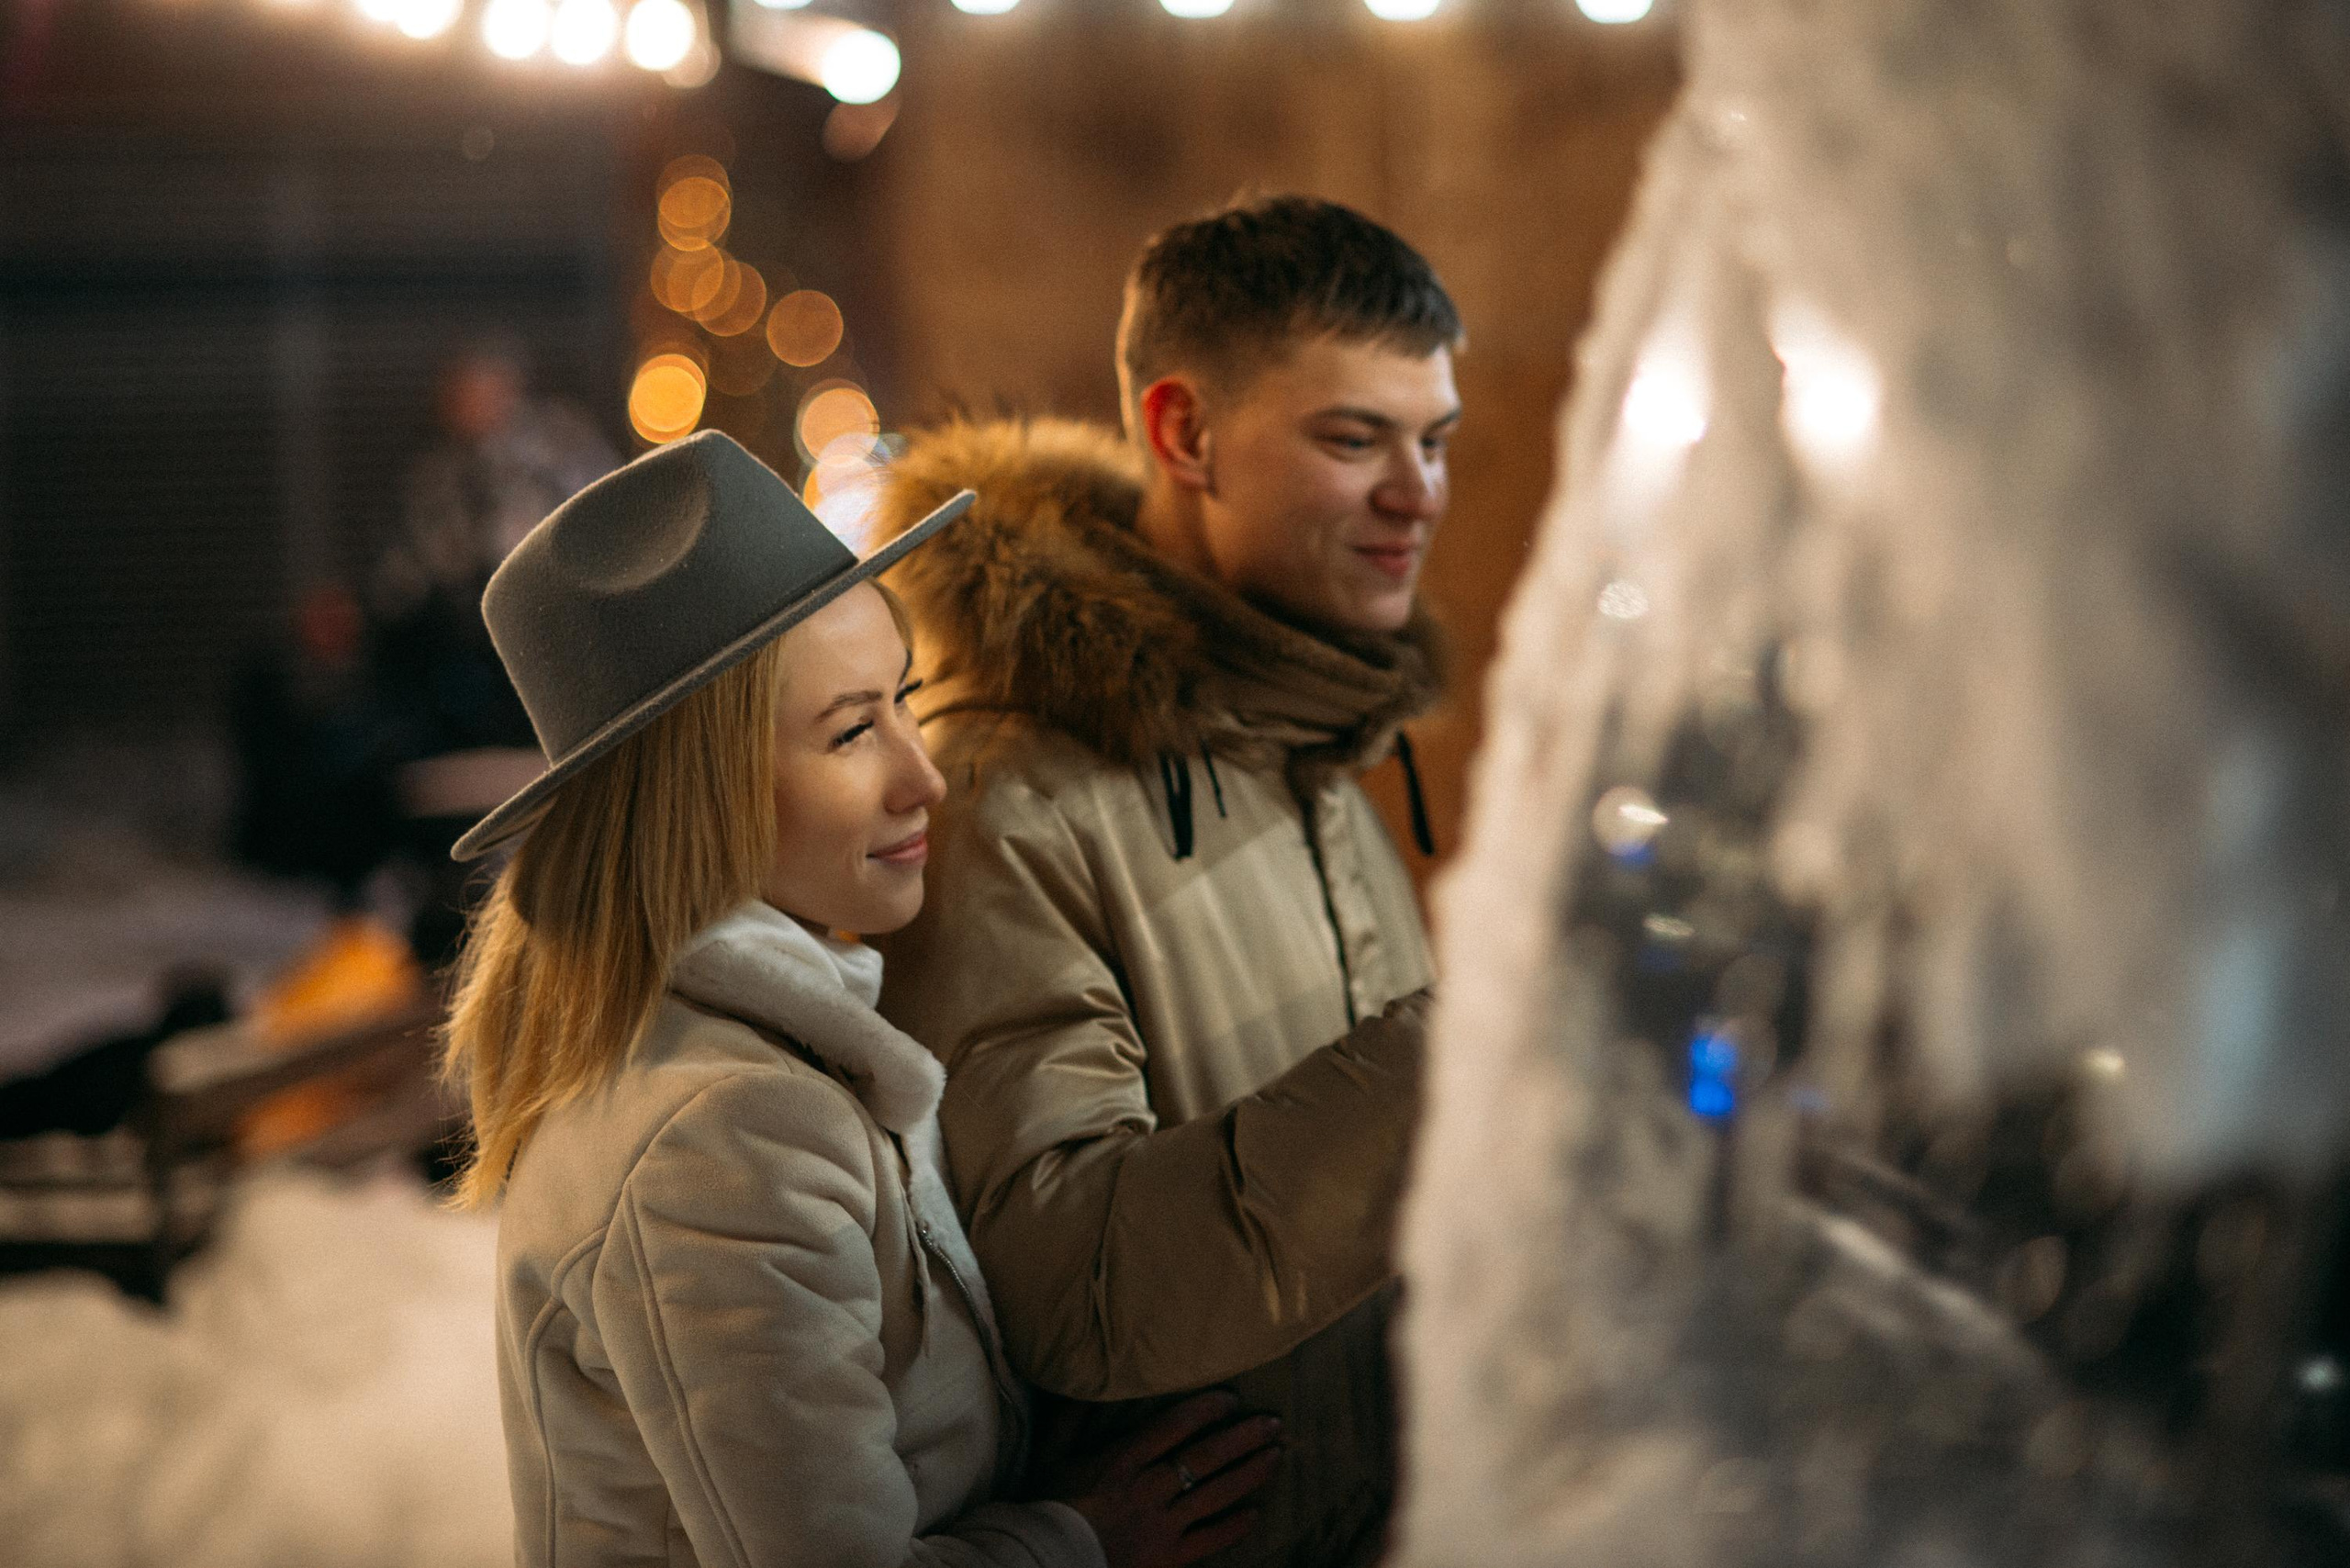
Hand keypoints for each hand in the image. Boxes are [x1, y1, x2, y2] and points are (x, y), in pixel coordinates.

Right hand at [1056, 1391, 1282, 1567]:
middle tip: (1273, 1422)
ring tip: (1277, 1456)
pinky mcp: (1167, 1558)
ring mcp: (1161, 1525)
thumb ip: (1072, 1417)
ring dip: (1249, 1474)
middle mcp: (1149, 1488)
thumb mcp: (1051, 1454)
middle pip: (1205, 1457)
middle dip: (1243, 1437)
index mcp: (1122, 1460)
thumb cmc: (1046, 1506)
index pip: (1174, 1425)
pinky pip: (1208, 1541)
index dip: (1207, 1408)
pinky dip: (1233, 1528)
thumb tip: (1088, 1381)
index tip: (1231, 1398)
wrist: (1043, 1562)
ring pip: (1215, 1495)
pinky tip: (1255, 1514)